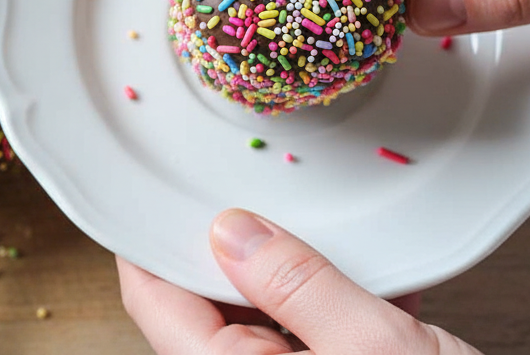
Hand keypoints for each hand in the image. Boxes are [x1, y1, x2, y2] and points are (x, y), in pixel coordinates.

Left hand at [117, 209, 479, 354]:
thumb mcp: (371, 344)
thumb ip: (298, 283)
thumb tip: (235, 232)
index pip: (155, 300)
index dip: (153, 240)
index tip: (159, 190)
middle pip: (209, 305)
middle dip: (234, 250)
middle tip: (253, 196)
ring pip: (265, 317)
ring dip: (293, 275)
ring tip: (327, 239)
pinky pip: (315, 335)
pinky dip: (337, 302)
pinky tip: (375, 280)